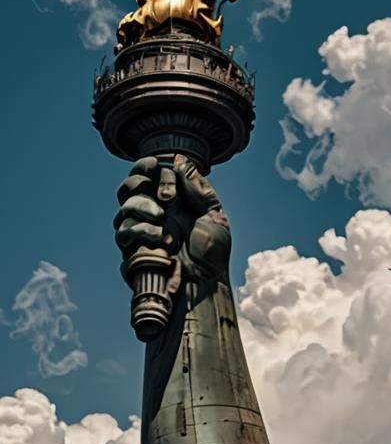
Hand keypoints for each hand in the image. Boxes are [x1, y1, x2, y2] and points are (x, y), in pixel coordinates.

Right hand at [113, 154, 231, 300]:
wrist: (206, 284)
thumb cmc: (213, 253)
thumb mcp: (213, 216)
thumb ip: (198, 188)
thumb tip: (180, 160)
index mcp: (170, 202)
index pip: (147, 175)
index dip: (147, 166)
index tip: (156, 164)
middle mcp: (152, 215)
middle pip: (128, 188)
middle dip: (139, 183)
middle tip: (160, 194)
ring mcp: (141, 233)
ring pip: (123, 209)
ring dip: (142, 207)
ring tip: (163, 219)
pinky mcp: (133, 252)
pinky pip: (124, 234)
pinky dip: (142, 232)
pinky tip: (162, 240)